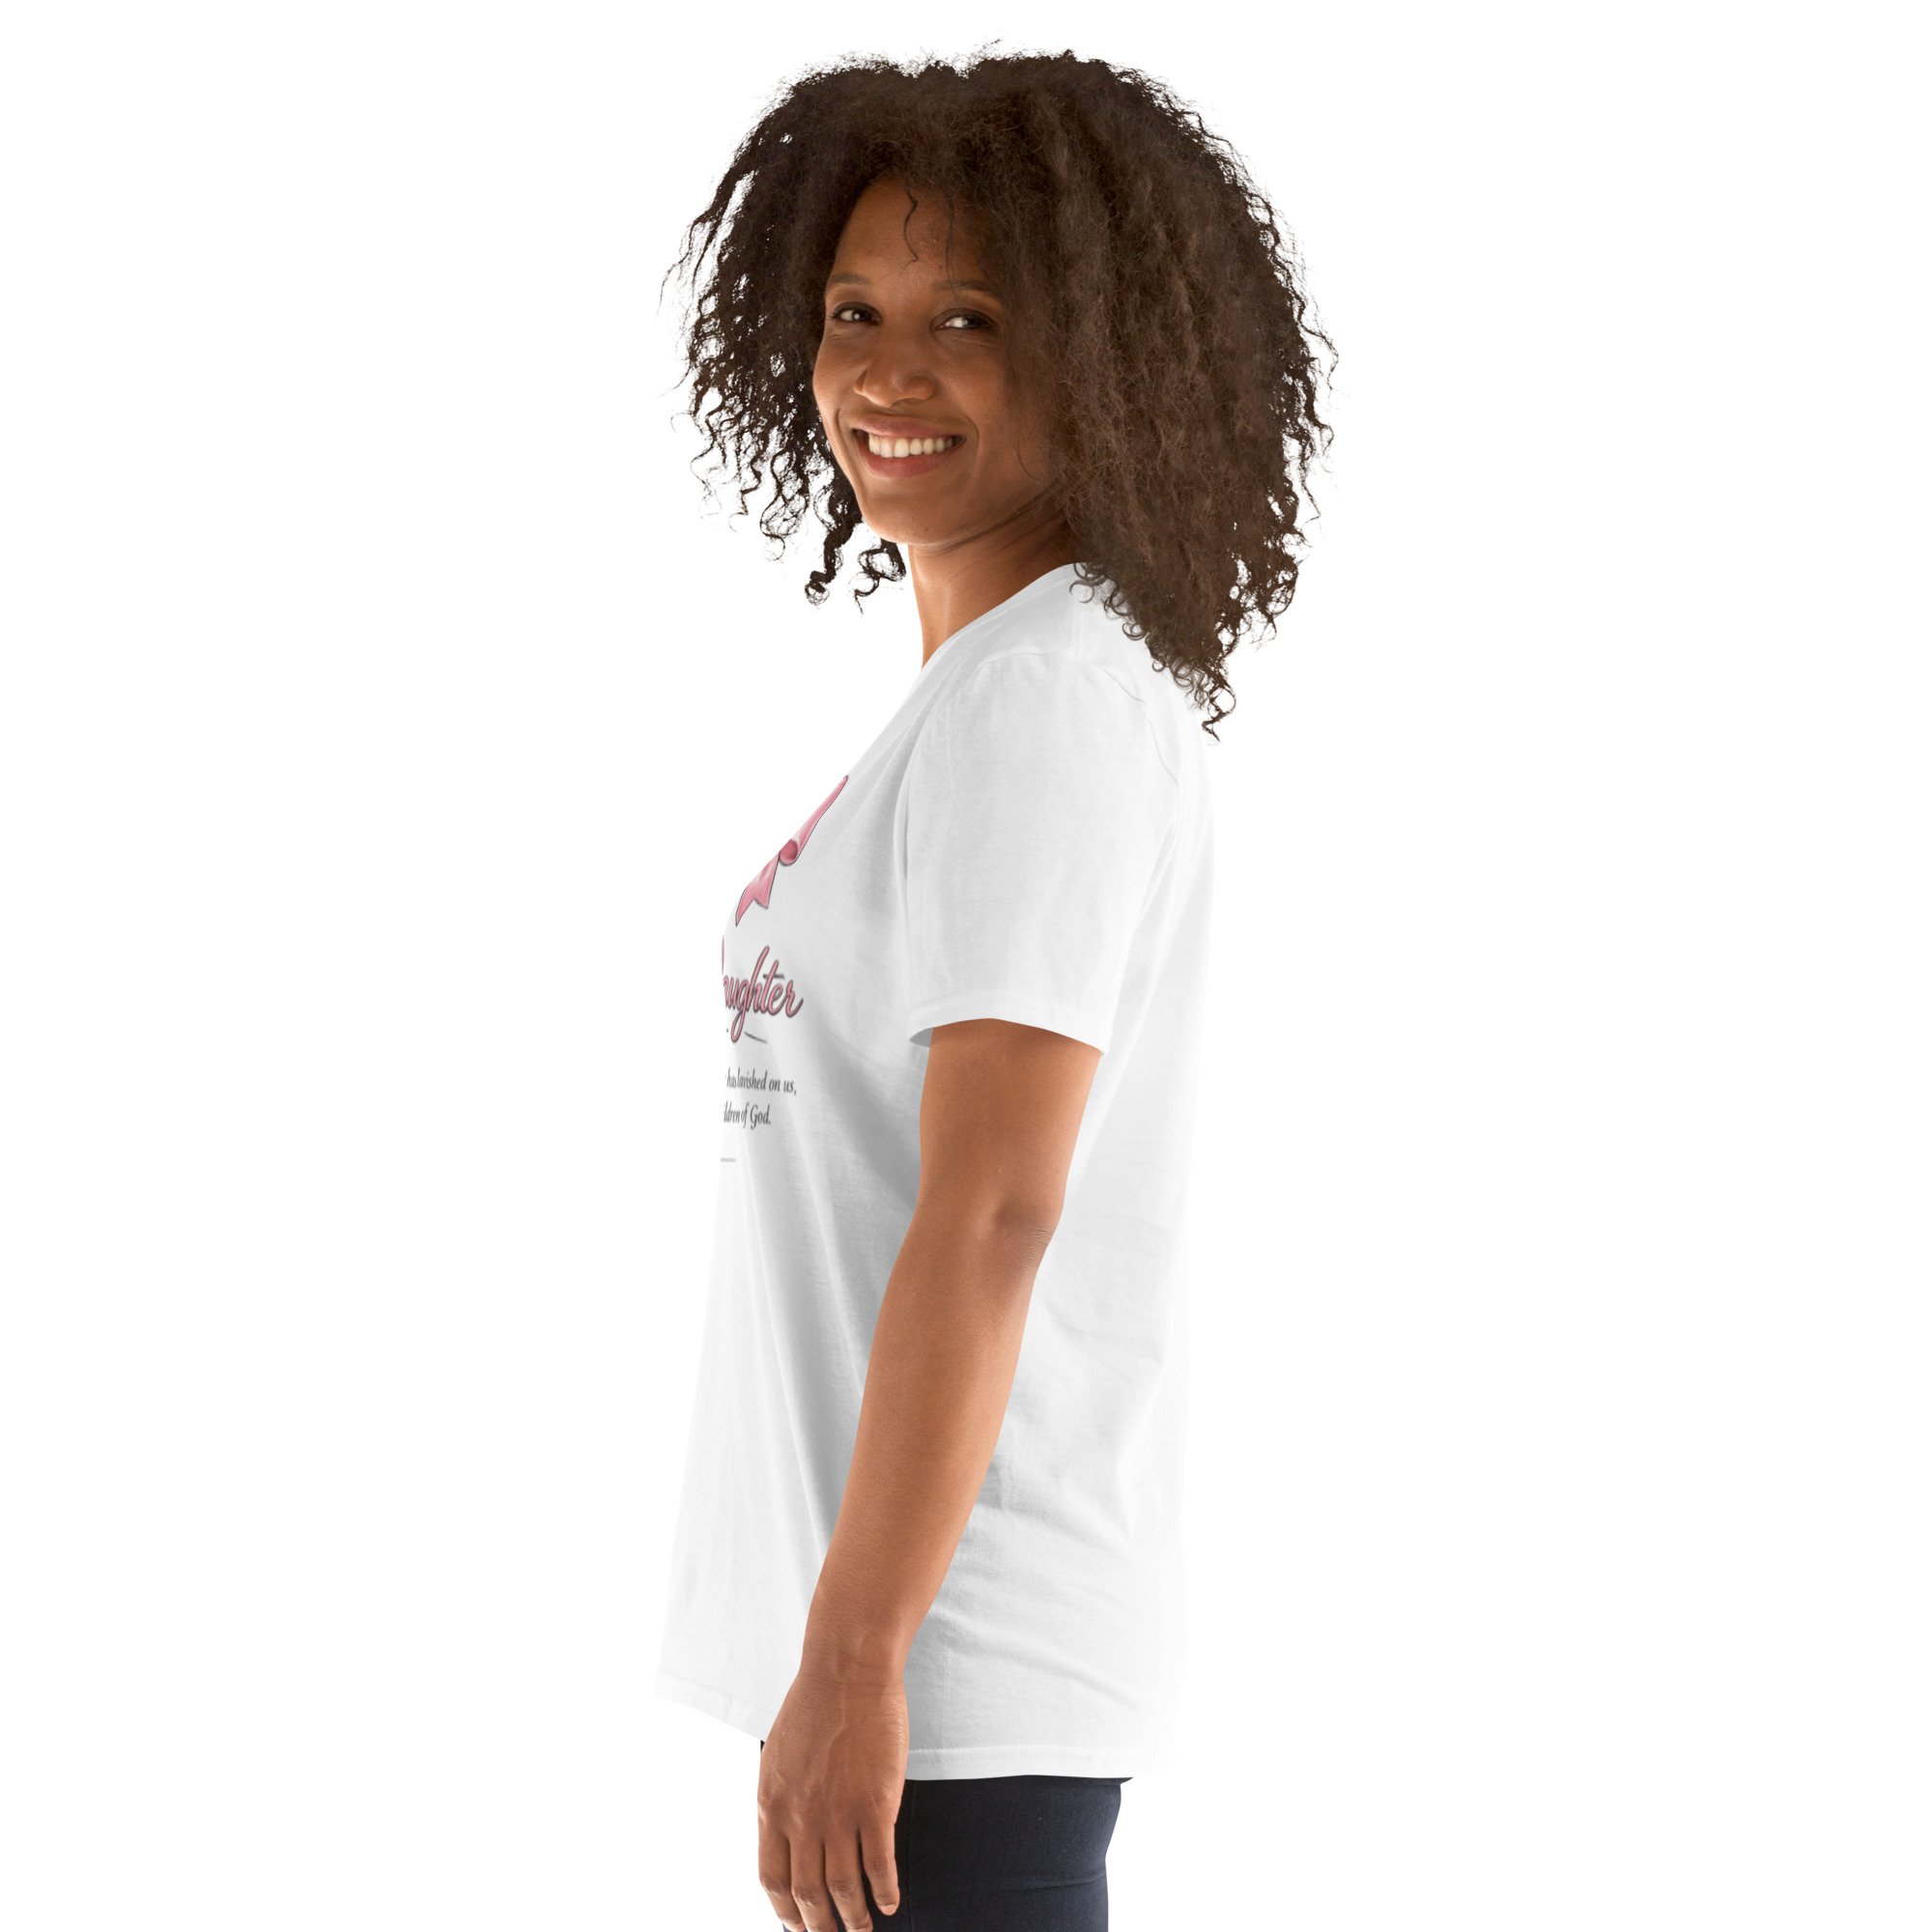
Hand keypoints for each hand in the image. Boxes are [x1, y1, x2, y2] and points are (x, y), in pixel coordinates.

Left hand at [757, 1661, 906, 1930]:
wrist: (847, 1670)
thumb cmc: (814, 1705)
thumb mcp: (778, 1758)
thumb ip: (780, 1801)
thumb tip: (786, 1839)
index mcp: (772, 1806)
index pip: (772, 1880)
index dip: (785, 1911)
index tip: (797, 1925)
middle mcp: (801, 1818)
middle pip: (808, 1894)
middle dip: (820, 1926)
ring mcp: (839, 1814)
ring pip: (845, 1889)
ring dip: (855, 1919)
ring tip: (865, 1930)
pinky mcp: (875, 1805)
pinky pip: (880, 1865)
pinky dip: (886, 1891)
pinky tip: (891, 1902)